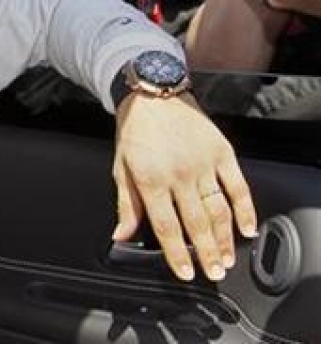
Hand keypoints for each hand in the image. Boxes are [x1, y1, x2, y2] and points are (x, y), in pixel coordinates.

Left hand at [112, 93, 256, 281]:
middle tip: (213, 273)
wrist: (153, 93)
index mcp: (151, 179)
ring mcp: (203, 163)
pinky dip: (245, 209)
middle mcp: (179, 174)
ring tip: (227, 258)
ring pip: (218, 209)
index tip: (186, 272)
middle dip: (206, 254)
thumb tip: (121, 235)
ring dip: (225, 238)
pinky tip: (247, 228)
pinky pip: (237, 186)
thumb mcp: (120, 166)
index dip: (177, 254)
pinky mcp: (221, 152)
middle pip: (196, 223)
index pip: (166, 227)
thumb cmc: (135, 129)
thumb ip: (126, 204)